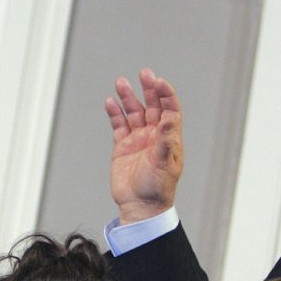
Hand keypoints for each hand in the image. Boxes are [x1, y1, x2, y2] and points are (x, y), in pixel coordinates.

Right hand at [108, 68, 183, 224]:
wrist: (139, 206)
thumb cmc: (157, 189)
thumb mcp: (164, 164)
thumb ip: (165, 141)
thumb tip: (168, 119)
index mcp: (169, 138)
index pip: (170, 110)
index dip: (166, 94)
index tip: (159, 82)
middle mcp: (154, 135)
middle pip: (152, 106)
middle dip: (148, 89)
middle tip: (144, 73)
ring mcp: (138, 140)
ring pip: (133, 113)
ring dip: (128, 97)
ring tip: (121, 83)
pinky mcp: (122, 147)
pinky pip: (119, 126)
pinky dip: (115, 114)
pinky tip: (111, 102)